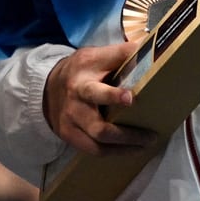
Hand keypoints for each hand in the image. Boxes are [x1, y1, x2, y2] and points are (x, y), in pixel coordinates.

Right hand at [43, 41, 153, 155]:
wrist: (48, 88)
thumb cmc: (81, 71)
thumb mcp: (96, 56)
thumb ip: (121, 54)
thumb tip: (150, 48)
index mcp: (82, 81)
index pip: (96, 89)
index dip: (113, 95)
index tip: (131, 98)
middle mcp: (75, 104)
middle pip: (98, 126)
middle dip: (125, 133)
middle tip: (151, 135)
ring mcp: (71, 123)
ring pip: (99, 141)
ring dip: (126, 145)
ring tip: (148, 142)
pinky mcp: (70, 136)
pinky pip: (95, 150)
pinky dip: (116, 152)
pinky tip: (133, 149)